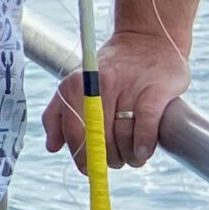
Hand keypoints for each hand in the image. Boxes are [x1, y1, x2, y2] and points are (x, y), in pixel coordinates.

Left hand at [43, 30, 191, 170]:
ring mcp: (129, 85)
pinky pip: (145, 124)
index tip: (89, 169)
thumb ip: (58, 115)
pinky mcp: (156, 88)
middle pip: (100, 138)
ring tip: (133, 158)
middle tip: (116, 162)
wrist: (147, 40)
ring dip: (128, 156)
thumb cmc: (111, 71)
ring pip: (123, 135)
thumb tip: (52, 147)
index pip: (74, 131)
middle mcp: (100, 84)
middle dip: (107, 159)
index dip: (81, 156)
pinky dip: (143, 144)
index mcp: (77, 85)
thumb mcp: (77, 85)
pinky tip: (143, 152)